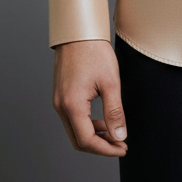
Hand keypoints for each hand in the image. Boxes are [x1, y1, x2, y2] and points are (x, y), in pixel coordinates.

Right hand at [52, 39, 127, 156]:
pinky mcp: (60, 96)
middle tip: (120, 145)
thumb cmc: (94, 51)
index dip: (106, 149)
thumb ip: (115, 112)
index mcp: (72, 105)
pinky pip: (72, 119)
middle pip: (78, 140)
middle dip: (100, 147)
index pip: (87, 141)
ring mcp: (58, 101)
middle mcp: (60, 106)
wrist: (78, 32)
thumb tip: (119, 136)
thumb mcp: (110, 82)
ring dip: (94, 136)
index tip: (123, 148)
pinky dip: (86, 125)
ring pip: (74, 131)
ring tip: (114, 135)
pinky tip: (101, 121)